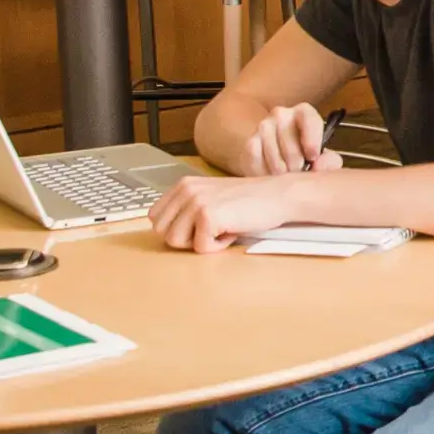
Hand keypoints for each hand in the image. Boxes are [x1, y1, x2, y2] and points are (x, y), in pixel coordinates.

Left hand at [152, 174, 291, 252]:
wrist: (277, 195)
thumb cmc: (249, 201)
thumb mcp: (211, 198)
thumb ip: (188, 209)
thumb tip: (170, 234)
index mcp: (183, 185)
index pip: (156, 219)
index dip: (178, 229)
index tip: (201, 226)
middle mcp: (185, 191)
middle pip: (163, 233)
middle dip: (187, 238)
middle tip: (213, 228)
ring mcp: (195, 202)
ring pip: (177, 242)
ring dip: (201, 242)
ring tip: (222, 229)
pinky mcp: (208, 215)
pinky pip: (200, 247)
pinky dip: (217, 246)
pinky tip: (232, 230)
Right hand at [237, 102, 330, 179]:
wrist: (279, 158)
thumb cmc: (307, 156)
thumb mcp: (324, 158)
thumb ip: (329, 162)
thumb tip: (318, 166)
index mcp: (304, 113)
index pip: (308, 119)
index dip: (311, 139)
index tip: (312, 157)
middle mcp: (282, 114)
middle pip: (289, 140)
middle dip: (296, 163)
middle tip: (299, 173)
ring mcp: (263, 126)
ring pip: (272, 153)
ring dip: (281, 171)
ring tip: (286, 177)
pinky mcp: (251, 141)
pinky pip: (257, 160)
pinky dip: (265, 173)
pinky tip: (272, 176)